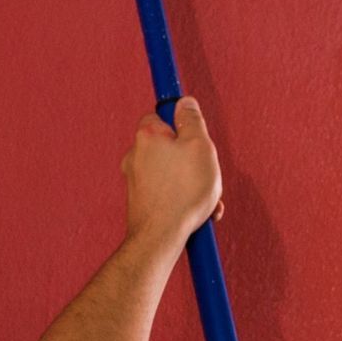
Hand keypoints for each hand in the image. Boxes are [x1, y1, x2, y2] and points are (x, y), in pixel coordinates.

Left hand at [121, 97, 222, 245]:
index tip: (195, 138)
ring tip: (206, 201)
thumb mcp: (200, 146)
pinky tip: (198, 215)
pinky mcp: (140, 200)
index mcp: (147, 135)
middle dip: (194, 161)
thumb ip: (192, 120)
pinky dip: (184, 200)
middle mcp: (135, 155)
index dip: (183, 125)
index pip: (163, 115)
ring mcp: (135, 179)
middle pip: (171, 146)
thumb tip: (185, 103)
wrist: (160, 238)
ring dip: (194, 185)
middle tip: (206, 175)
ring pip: (173, 172)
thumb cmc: (182, 192)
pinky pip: (168, 192)